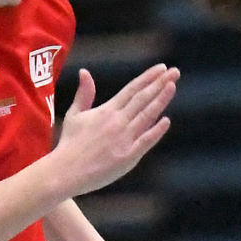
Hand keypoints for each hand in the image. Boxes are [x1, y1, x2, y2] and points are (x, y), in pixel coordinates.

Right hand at [54, 65, 177, 196]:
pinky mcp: (127, 157)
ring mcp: (123, 139)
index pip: (132, 89)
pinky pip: (146, 141)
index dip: (148, 77)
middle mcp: (117, 122)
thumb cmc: (69, 144)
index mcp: (106, 110)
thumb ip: (84, 94)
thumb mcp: (74, 115)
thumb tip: (84, 72)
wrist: (65, 171)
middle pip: (143, 98)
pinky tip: (166, 120)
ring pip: (147, 115)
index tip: (162, 68)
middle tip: (175, 72)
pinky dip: (156, 130)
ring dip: (161, 100)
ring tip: (172, 87)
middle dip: (160, 84)